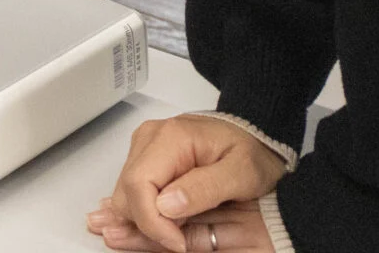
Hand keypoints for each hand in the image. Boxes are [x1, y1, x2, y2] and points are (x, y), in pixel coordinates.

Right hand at [85, 115, 286, 248]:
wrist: (254, 137)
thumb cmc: (252, 152)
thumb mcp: (242, 173)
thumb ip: (206, 188)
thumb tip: (165, 205)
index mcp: (171, 137)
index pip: (139, 185)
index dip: (152, 222)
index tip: (178, 242)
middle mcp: (149, 138)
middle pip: (126, 192)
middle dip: (148, 224)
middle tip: (181, 239)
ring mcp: (143, 146)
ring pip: (124, 195)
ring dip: (145, 220)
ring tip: (179, 228)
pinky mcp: (144, 158)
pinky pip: (131, 192)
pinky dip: (144, 213)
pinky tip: (165, 223)